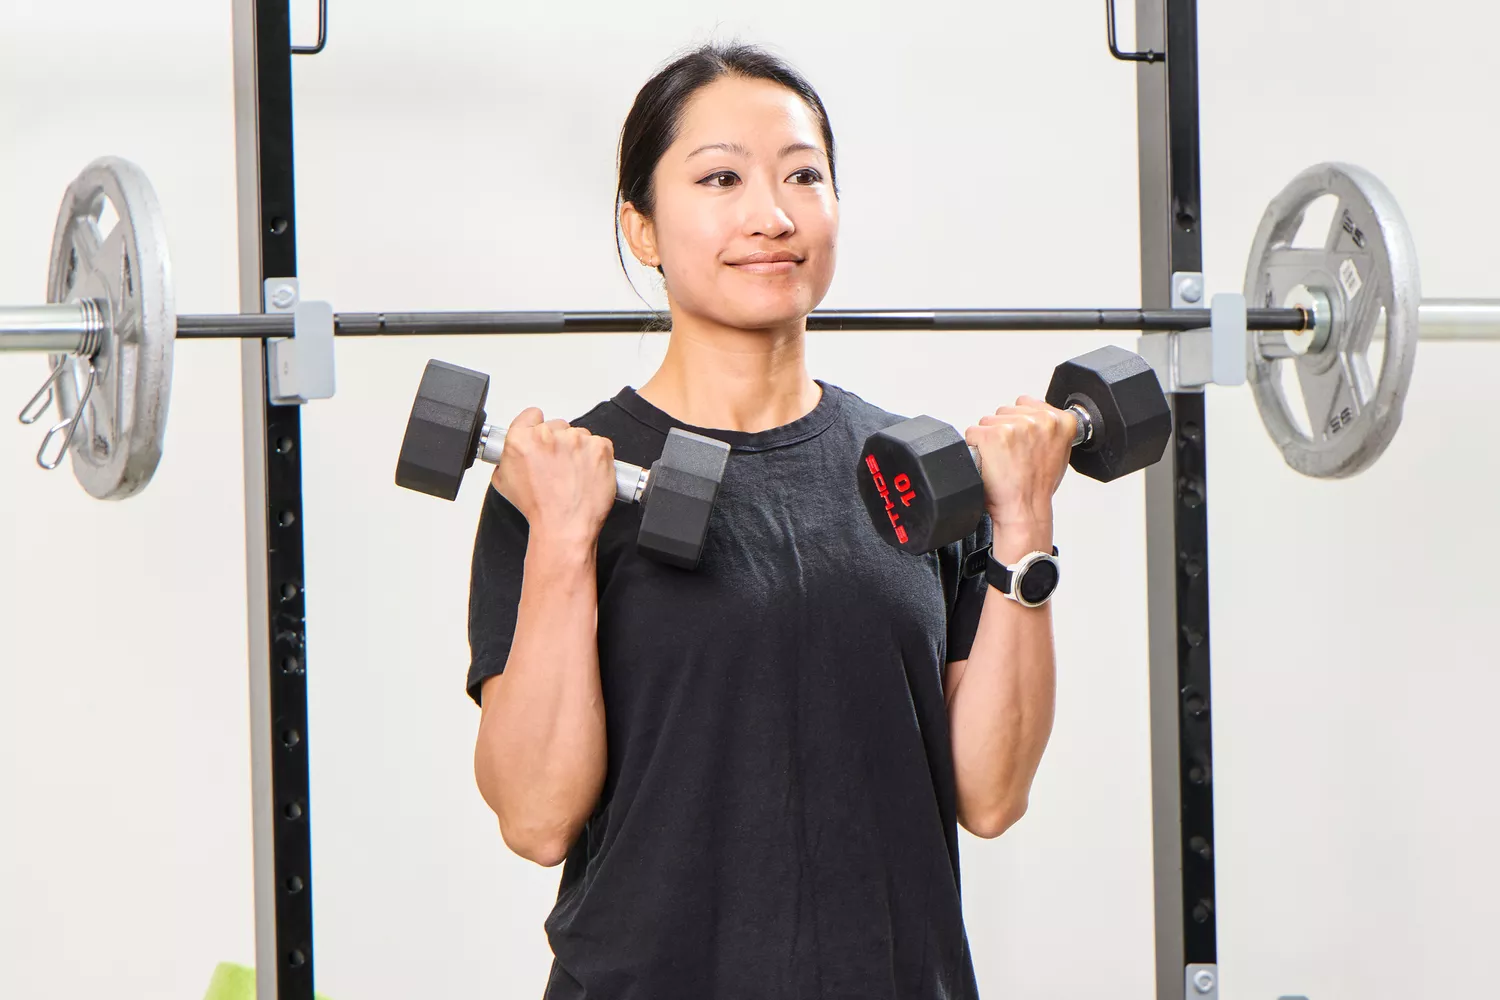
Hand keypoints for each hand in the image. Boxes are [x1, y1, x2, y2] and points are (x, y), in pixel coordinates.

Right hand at [492, 408, 616, 550]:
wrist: (564, 526)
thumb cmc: (538, 508)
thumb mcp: (504, 482)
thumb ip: (507, 458)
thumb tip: (513, 451)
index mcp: (522, 439)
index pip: (531, 415)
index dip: (536, 426)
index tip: (541, 438)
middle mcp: (548, 435)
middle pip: (557, 426)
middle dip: (558, 442)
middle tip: (558, 466)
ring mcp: (576, 440)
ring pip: (579, 435)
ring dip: (578, 450)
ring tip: (573, 474)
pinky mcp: (599, 447)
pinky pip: (599, 444)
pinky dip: (596, 456)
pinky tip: (587, 473)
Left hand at [964, 395, 1075, 535]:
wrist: (1023, 508)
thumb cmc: (1037, 487)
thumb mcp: (1058, 453)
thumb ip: (1049, 430)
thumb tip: (1036, 419)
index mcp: (1060, 422)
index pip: (1026, 404)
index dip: (1019, 423)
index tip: (1021, 441)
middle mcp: (1039, 421)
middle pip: (1005, 412)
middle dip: (1004, 431)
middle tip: (1011, 456)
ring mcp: (1015, 427)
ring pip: (988, 421)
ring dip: (989, 439)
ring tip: (1001, 460)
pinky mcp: (992, 435)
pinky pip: (973, 433)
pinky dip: (975, 447)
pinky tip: (989, 462)